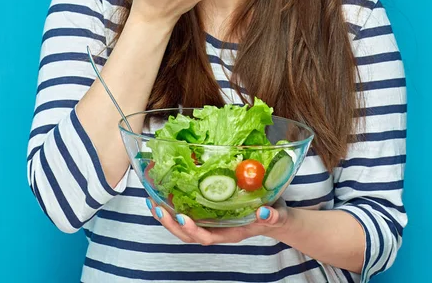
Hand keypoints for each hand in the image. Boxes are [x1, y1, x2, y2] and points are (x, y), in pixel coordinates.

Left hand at [146, 197, 289, 244]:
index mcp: (232, 233)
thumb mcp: (278, 214)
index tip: (184, 218)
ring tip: (153, 203)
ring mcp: (212, 222)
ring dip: (168, 217)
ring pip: (185, 227)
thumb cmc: (276, 214)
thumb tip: (265, 213)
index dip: (194, 231)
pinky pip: (188, 213)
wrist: (275, 214)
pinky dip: (174, 207)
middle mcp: (218, 230)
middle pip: (190, 235)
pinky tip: (164, 194)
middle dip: (172, 224)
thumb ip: (273, 216)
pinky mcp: (209, 212)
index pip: (208, 238)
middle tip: (159, 208)